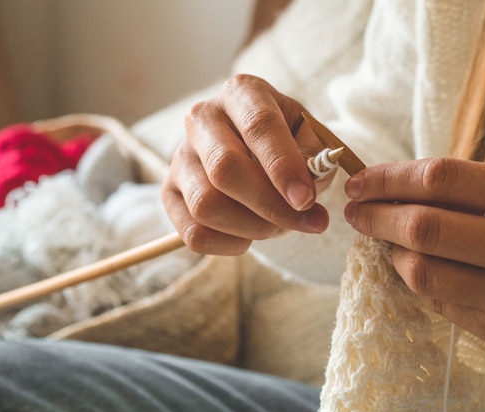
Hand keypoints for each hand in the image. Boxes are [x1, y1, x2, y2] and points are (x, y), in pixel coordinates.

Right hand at [161, 74, 328, 254]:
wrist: (256, 150)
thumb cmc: (288, 141)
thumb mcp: (310, 137)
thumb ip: (315, 158)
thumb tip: (307, 192)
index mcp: (242, 93)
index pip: (258, 126)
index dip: (283, 167)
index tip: (306, 200)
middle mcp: (202, 118)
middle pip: (225, 169)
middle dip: (270, 205)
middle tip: (308, 222)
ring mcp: (180, 156)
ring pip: (206, 205)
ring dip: (252, 228)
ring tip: (279, 227)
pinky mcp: (170, 192)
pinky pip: (193, 232)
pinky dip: (228, 244)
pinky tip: (250, 236)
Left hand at [344, 157, 484, 370]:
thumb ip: (477, 191)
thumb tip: (401, 189)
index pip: (440, 178)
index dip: (388, 178)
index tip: (361, 181)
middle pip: (421, 227)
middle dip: (375, 216)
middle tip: (356, 211)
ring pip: (421, 272)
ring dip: (392, 253)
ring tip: (388, 241)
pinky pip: (441, 303)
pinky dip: (420, 282)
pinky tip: (418, 269)